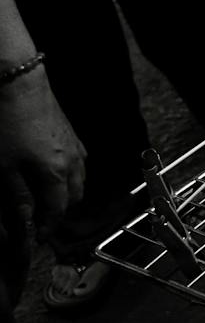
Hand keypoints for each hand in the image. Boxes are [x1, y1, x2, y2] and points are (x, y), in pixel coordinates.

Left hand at [0, 72, 86, 241]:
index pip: (56, 211)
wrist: (19, 82)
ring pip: (79, 180)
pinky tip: (54, 171)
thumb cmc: (8, 124)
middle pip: (74, 198)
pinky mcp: (72, 133)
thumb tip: (25, 223)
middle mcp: (74, 162)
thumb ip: (17, 198)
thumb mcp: (3, 169)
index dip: (47, 228)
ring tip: (46, 197)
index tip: (36, 239)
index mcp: (57, 174)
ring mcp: (75, 146)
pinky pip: (79, 163)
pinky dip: (69, 175)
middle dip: (59, 213)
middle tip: (40, 219)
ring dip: (66, 194)